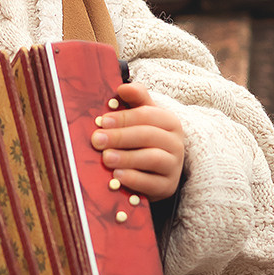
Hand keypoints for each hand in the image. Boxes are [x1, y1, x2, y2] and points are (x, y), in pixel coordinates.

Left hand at [90, 80, 184, 201]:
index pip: (147, 115)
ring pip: (152, 158)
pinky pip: (151, 183)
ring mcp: (174, 166)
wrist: (157, 173)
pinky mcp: (168, 186)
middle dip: (120, 137)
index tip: (102, 121)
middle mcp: (176, 143)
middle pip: (148, 136)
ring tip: (106, 158)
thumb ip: (136, 100)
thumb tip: (122, 88)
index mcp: (169, 121)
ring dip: (126, 157)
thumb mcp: (142, 118)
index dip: (123, 117)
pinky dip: (133, 179)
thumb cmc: (144, 141)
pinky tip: (117, 176)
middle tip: (97, 140)